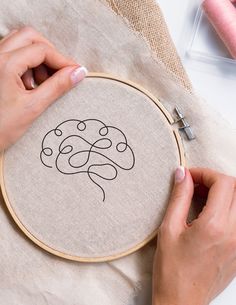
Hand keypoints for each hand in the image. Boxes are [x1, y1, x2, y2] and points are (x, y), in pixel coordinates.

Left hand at [0, 27, 86, 149]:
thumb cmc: (0, 128)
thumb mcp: (33, 107)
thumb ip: (57, 87)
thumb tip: (78, 73)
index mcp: (4, 64)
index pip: (42, 50)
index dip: (63, 60)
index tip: (76, 73)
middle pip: (29, 37)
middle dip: (49, 53)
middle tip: (59, 73)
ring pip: (19, 42)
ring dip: (37, 57)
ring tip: (42, 82)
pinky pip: (11, 53)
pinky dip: (25, 62)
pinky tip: (29, 84)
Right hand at [152, 167, 235, 304]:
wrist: (183, 300)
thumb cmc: (172, 269)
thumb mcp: (169, 228)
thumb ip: (179, 197)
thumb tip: (182, 174)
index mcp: (215, 226)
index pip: (223, 183)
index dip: (205, 173)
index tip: (189, 177)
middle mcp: (234, 232)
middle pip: (235, 189)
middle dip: (214, 180)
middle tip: (194, 185)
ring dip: (222, 193)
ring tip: (200, 198)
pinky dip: (226, 207)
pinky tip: (208, 213)